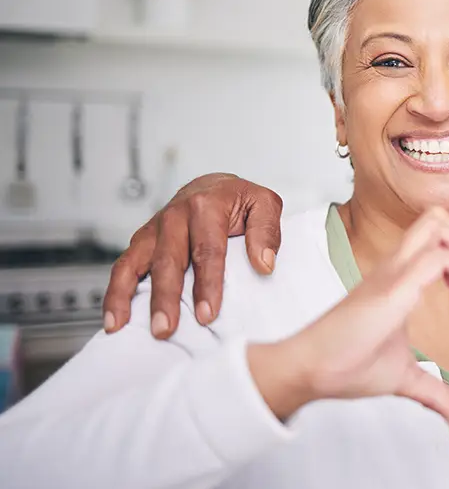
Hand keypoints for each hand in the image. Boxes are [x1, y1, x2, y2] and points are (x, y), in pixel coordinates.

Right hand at [103, 173, 282, 338]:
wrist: (215, 186)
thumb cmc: (240, 200)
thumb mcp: (265, 204)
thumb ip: (266, 231)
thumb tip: (263, 263)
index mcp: (206, 205)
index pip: (207, 250)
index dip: (207, 284)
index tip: (207, 313)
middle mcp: (175, 216)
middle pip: (168, 260)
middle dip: (166, 297)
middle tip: (167, 328)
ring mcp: (154, 229)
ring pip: (136, 263)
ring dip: (128, 296)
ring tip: (124, 326)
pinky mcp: (142, 241)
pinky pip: (123, 266)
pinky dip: (114, 292)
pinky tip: (115, 320)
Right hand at [249, 207, 448, 427]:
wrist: (312, 371)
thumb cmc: (347, 366)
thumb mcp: (403, 376)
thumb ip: (433, 390)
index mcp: (399, 277)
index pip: (437, 236)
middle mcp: (397, 265)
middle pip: (438, 217)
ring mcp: (394, 271)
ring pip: (438, 224)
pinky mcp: (393, 287)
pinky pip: (437, 257)